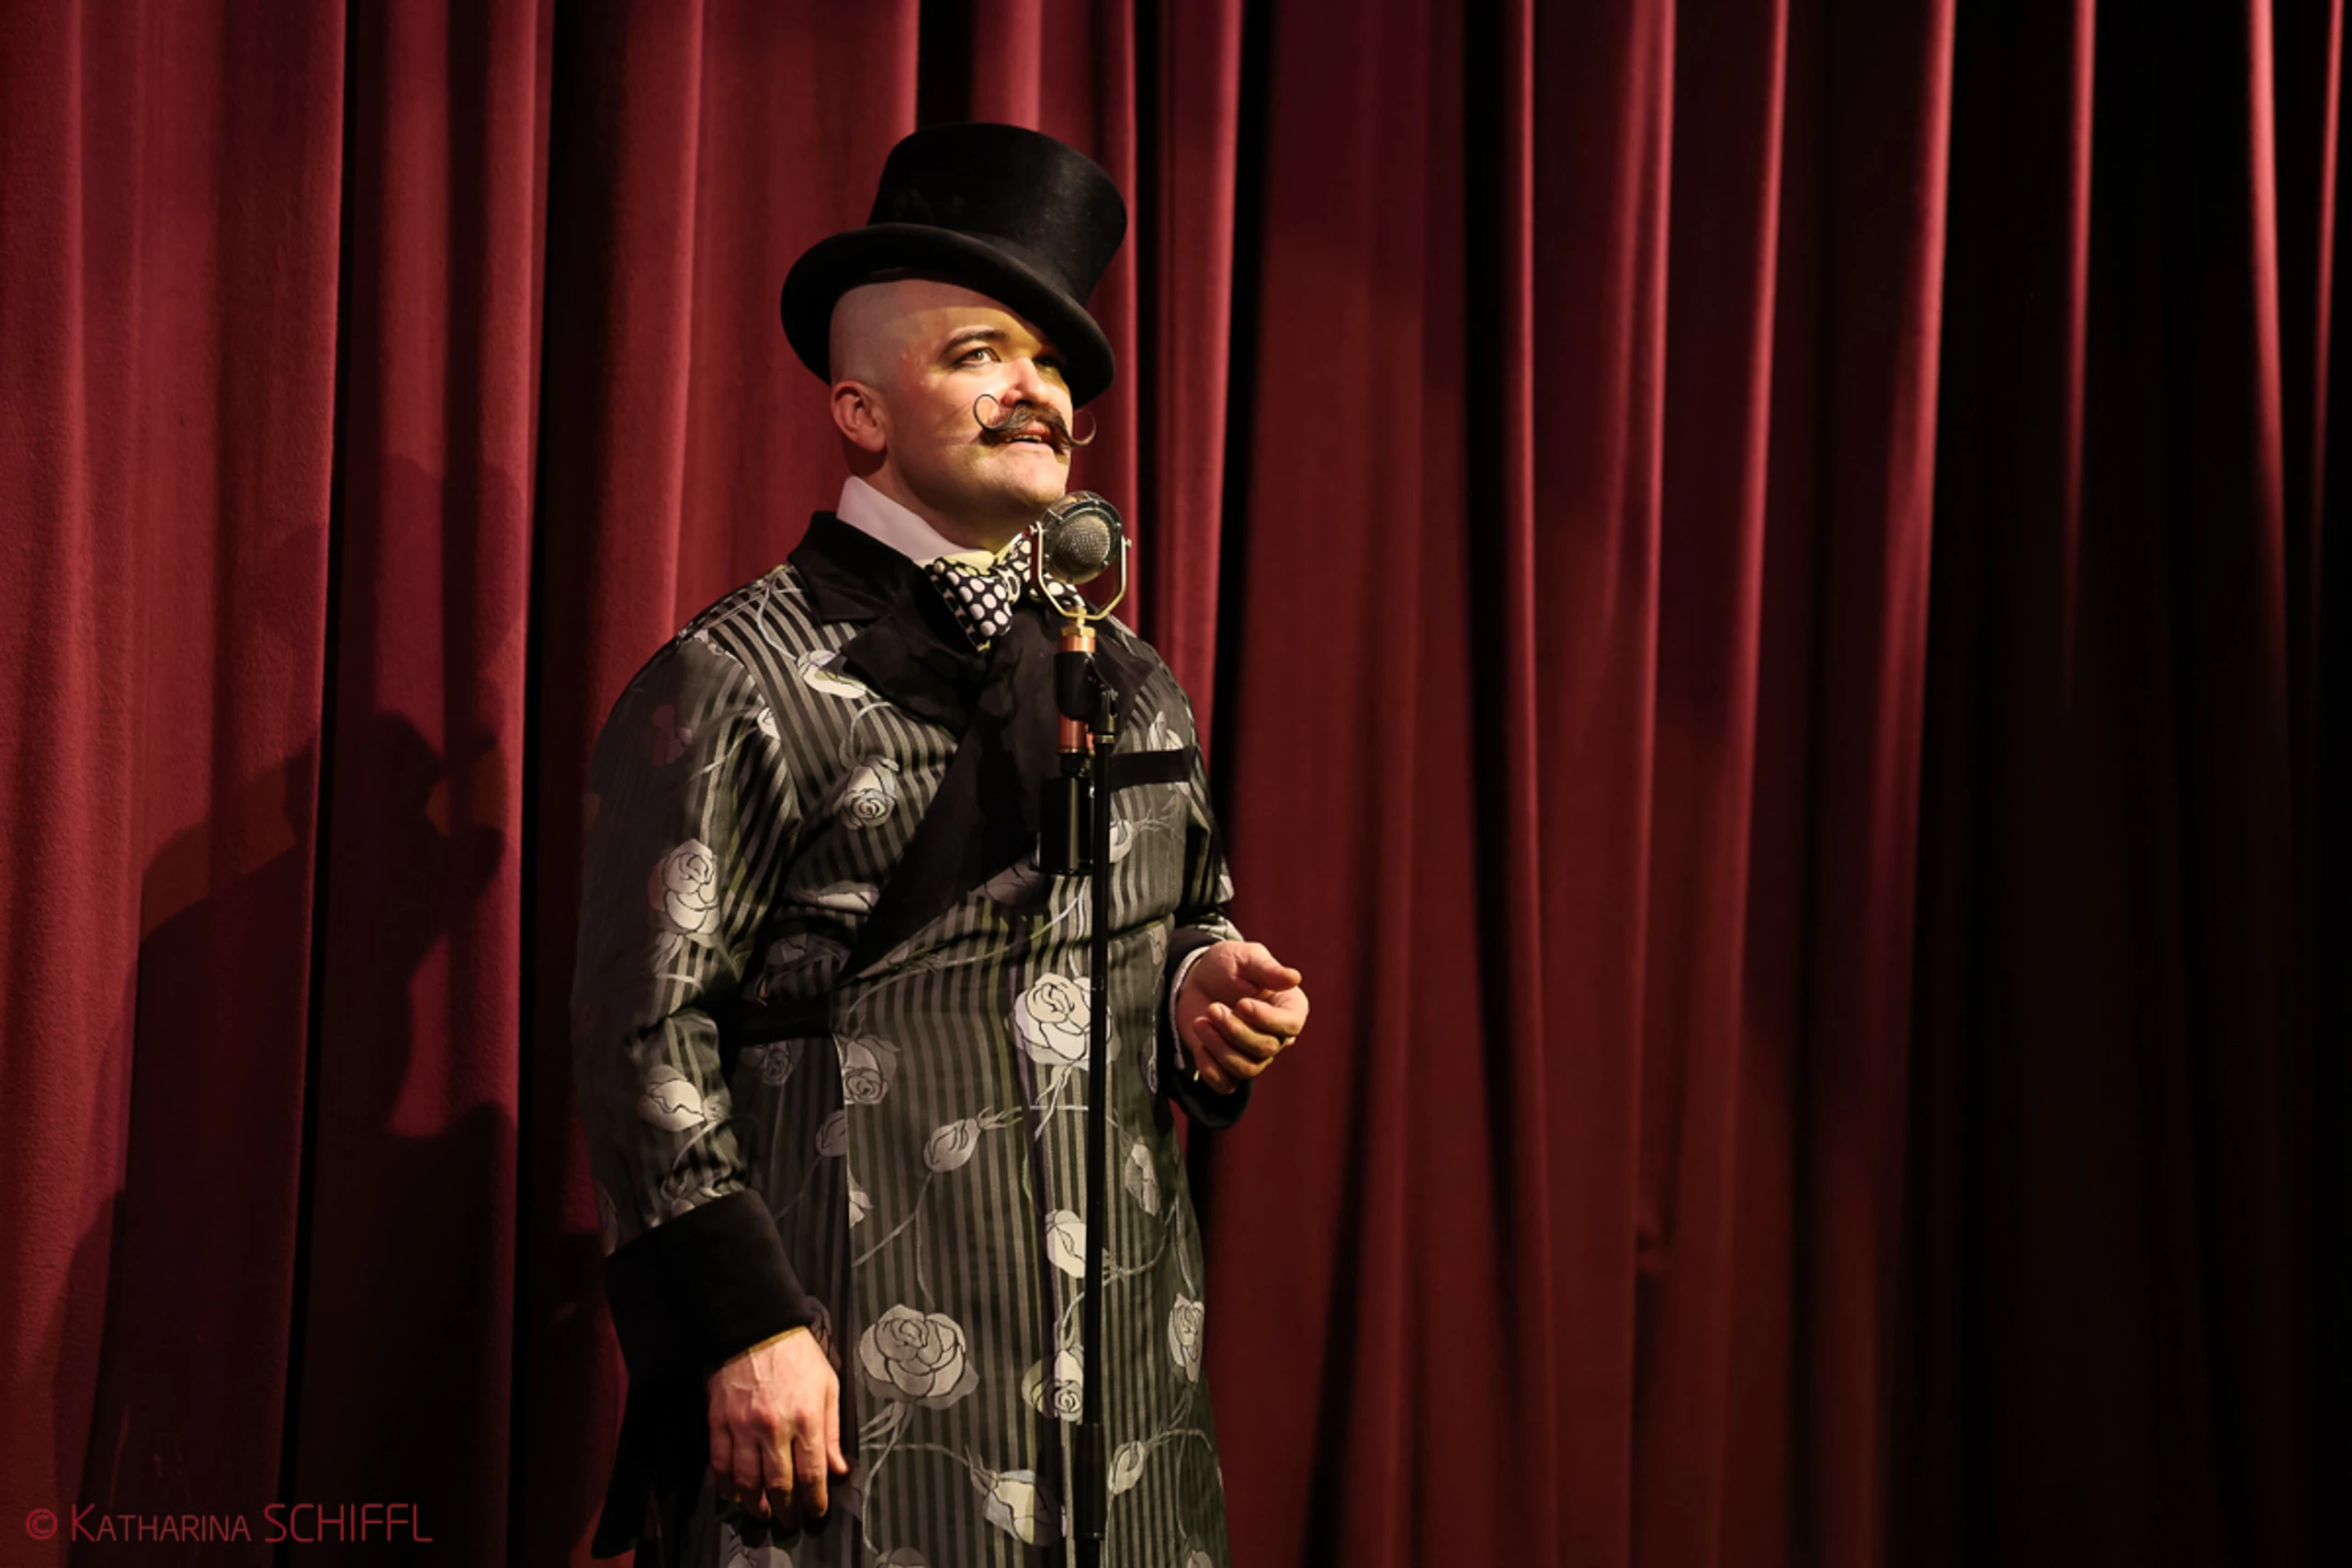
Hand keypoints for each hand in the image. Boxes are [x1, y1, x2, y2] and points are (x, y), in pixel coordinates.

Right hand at [705, 1326, 847, 1529]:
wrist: (756, 1328)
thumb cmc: (797, 1354)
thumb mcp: (828, 1385)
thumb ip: (832, 1430)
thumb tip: (839, 1468)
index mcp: (806, 1418)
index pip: (812, 1474)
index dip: (815, 1500)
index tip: (816, 1511)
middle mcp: (775, 1428)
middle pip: (779, 1483)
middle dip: (786, 1509)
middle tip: (789, 1521)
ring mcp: (743, 1426)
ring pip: (748, 1480)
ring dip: (756, 1503)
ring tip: (763, 1512)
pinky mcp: (719, 1422)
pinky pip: (720, 1463)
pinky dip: (726, 1485)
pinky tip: (735, 1494)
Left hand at [1175, 940, 1310, 1092]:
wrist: (1197, 979)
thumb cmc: (1228, 965)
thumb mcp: (1246, 958)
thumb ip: (1268, 969)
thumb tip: (1294, 978)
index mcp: (1289, 1008)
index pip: (1290, 1025)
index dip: (1266, 1019)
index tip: (1241, 1003)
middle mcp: (1277, 1036)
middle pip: (1265, 1049)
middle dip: (1234, 1030)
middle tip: (1212, 1008)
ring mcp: (1253, 1054)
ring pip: (1246, 1068)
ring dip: (1219, 1047)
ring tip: (1201, 1022)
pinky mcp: (1229, 1066)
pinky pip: (1226, 1084)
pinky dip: (1210, 1070)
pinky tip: (1199, 1046)